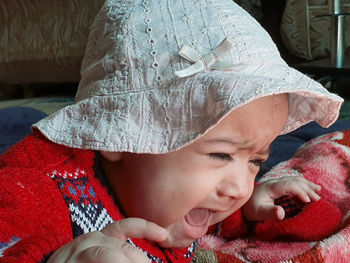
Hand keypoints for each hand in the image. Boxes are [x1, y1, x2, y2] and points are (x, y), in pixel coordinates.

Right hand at [48, 218, 167, 262]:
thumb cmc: (81, 261)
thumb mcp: (104, 251)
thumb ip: (123, 252)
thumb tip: (145, 260)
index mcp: (104, 235)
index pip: (127, 226)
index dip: (146, 227)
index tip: (163, 234)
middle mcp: (92, 239)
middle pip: (121, 247)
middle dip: (139, 260)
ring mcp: (79, 252)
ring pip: (106, 254)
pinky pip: (90, 262)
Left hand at [242, 176, 320, 221]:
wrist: (246, 203)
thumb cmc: (252, 209)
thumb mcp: (259, 213)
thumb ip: (270, 212)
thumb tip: (281, 213)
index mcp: (270, 187)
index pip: (288, 185)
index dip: (299, 191)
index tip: (308, 201)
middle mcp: (275, 182)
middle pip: (293, 181)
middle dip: (306, 189)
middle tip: (317, 199)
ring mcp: (277, 183)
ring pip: (294, 180)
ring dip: (307, 185)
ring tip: (318, 191)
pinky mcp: (279, 186)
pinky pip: (293, 182)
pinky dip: (304, 184)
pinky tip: (311, 188)